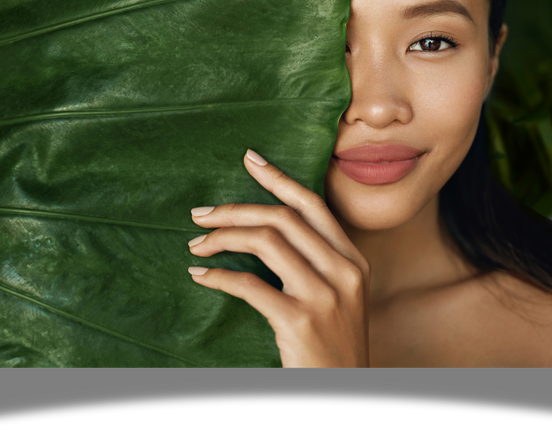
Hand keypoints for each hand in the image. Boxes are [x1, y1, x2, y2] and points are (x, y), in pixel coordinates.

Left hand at [187, 149, 370, 367]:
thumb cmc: (333, 346)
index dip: (279, 178)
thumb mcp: (340, 297)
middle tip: (200, 214)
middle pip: (282, 218)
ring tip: (197, 244)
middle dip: (234, 210)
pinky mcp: (299, 322)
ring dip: (222, 238)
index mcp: (354, 261)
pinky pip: (249, 285)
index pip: (313, 205)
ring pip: (265, 242)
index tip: (250, 160)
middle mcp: (344, 272)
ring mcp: (324, 296)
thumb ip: (317, 262)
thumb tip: (268, 229)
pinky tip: (201, 276)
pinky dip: (218, 276)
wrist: (344, 390)